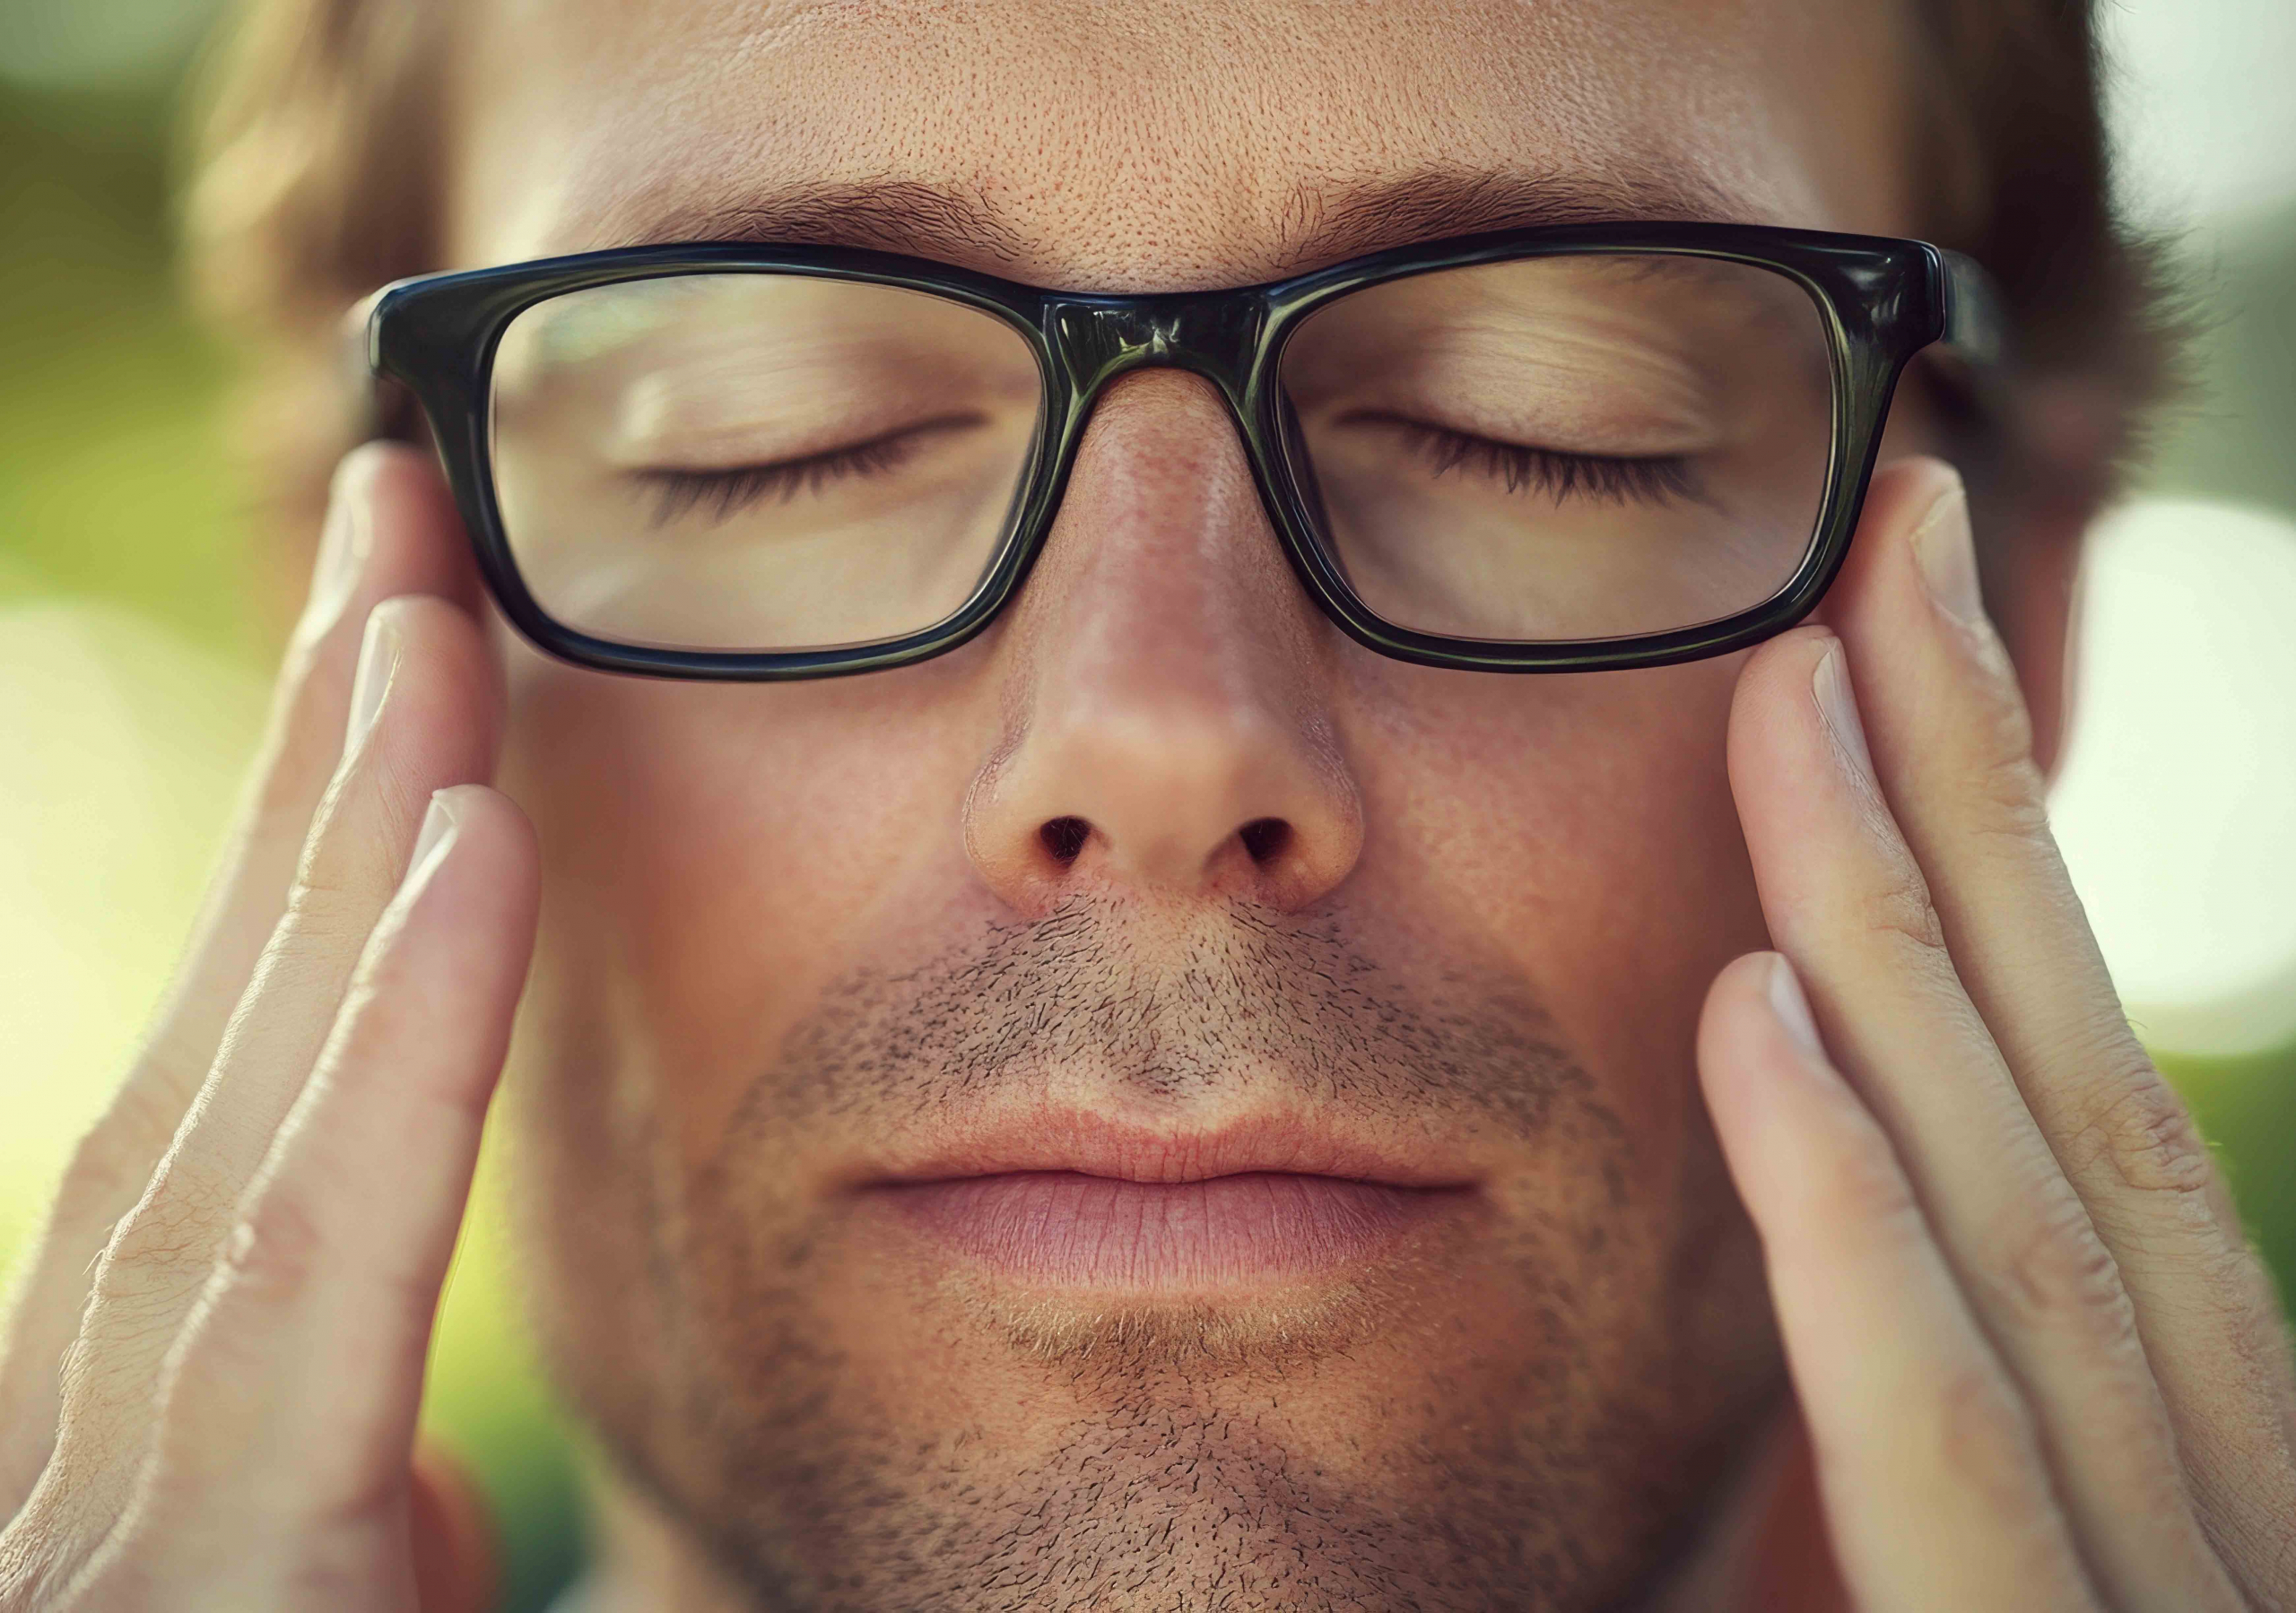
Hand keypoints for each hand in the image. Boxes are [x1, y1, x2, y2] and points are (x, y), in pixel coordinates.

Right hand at [0, 446, 537, 1611]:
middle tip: (401, 529)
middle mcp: (98, 1445)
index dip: (314, 872)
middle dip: (312, 784)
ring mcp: (107, 1508)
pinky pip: (297, 1285)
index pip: (249, 1105)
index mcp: (163, 1454)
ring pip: (239, 1113)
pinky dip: (384, 1065)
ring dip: (344, 850)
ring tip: (431, 619)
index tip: (412, 663)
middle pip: (226, 1057)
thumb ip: (350, 1540)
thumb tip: (434, 1486)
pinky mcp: (192, 1577)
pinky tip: (467, 857)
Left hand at [1701, 458, 2295, 1609]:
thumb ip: (1976, 1441)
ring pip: (2022, 1210)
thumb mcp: (2045, 1599)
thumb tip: (1865, 1187)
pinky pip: (1953, 1445)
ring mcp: (2175, 1591)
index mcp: (2213, 1458)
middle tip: (1878, 554)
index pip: (2087, 1110)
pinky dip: (1859, 1226)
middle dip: (1973, 812)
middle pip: (2072, 1091)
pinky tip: (1752, 1016)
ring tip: (1791, 698)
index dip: (2006, 865)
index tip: (1892, 652)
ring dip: (1901, 933)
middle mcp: (2224, 1493)